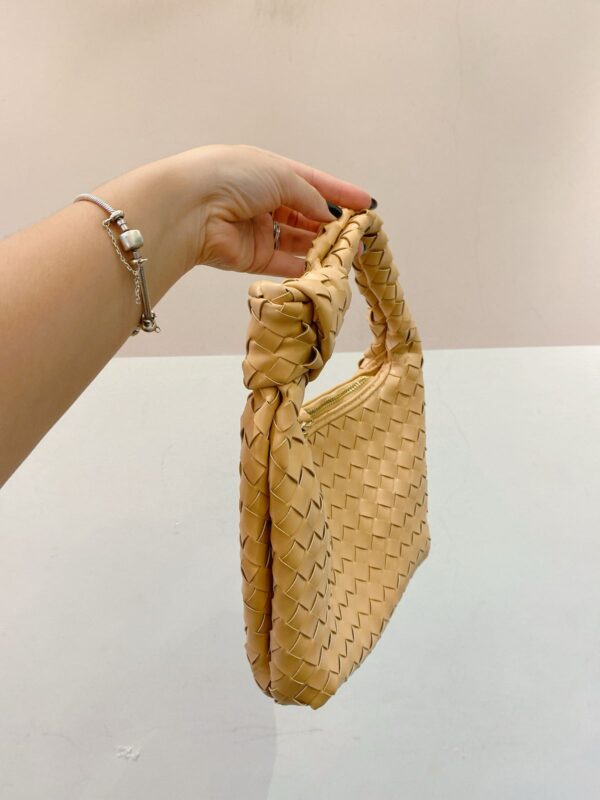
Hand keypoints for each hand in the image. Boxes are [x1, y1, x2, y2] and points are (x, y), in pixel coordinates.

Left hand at [161, 143, 374, 278]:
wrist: (193, 207)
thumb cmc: (233, 177)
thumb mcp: (280, 175)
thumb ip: (310, 196)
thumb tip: (330, 215)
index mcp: (268, 171)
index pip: (312, 183)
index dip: (340, 193)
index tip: (368, 204)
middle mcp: (263, 200)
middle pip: (306, 214)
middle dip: (334, 224)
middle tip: (361, 234)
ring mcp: (258, 230)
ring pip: (298, 241)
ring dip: (322, 246)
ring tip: (349, 251)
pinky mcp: (252, 257)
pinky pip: (284, 263)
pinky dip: (305, 266)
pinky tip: (327, 267)